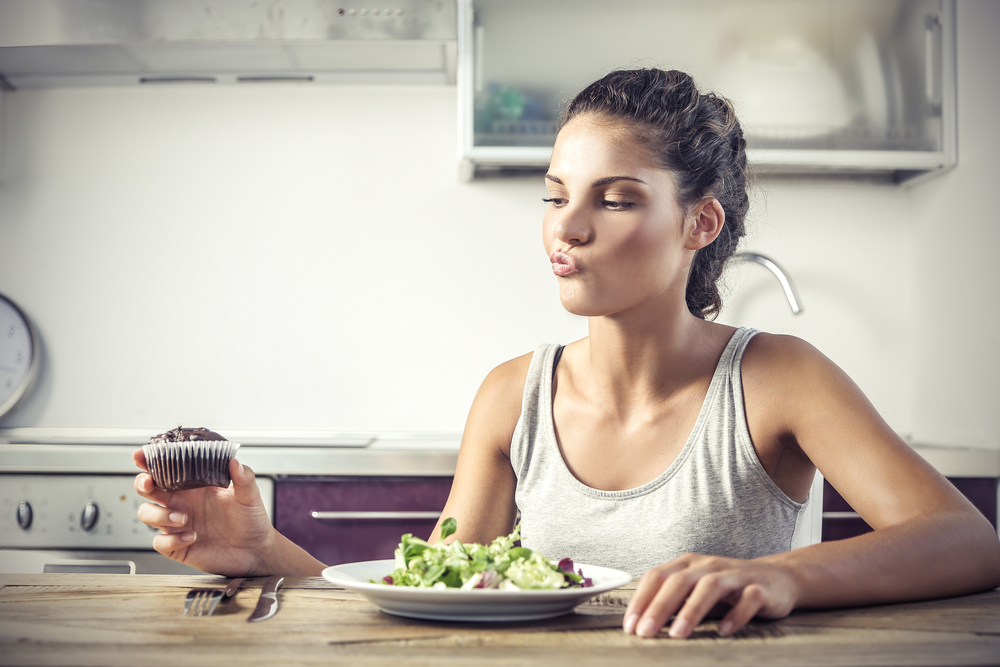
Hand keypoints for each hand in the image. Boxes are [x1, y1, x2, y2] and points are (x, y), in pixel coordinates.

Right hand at [133, 448, 275, 576]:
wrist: (255, 551)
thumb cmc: (251, 520)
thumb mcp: (250, 496)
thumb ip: (243, 478)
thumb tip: (233, 461)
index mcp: (195, 486)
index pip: (168, 469)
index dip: (151, 461)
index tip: (141, 455)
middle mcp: (183, 503)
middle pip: (149, 489)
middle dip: (142, 483)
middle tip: (149, 484)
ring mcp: (177, 524)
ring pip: (148, 514)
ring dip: (159, 515)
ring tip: (183, 518)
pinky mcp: (178, 546)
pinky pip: (160, 542)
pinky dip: (172, 539)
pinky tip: (191, 537)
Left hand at [623, 554, 798, 638]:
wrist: (777, 579)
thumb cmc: (728, 589)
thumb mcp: (696, 590)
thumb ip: (673, 601)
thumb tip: (642, 624)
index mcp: (688, 565)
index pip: (657, 576)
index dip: (641, 600)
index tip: (630, 625)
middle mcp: (709, 566)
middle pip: (679, 581)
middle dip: (658, 607)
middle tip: (645, 632)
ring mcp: (735, 575)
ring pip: (710, 587)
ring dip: (691, 610)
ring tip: (677, 634)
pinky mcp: (760, 588)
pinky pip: (747, 599)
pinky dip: (735, 615)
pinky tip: (723, 631)